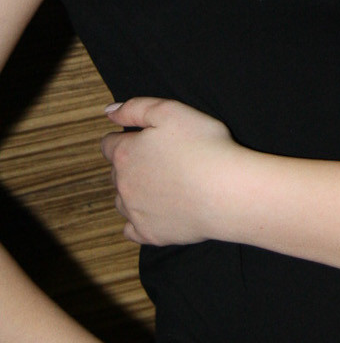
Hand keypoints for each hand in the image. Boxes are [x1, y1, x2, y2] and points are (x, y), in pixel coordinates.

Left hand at [101, 97, 235, 245]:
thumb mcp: (170, 111)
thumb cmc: (203, 147)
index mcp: (126, 154)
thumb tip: (109, 112)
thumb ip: (135, 109)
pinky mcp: (149, 234)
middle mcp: (123, 184)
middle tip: (158, 160)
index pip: (109, 144)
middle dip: (130, 165)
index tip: (140, 139)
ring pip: (122, 201)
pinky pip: (131, 230)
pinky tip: (153, 214)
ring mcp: (135, 212)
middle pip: (116, 173)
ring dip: (133, 192)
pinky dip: (137, 222)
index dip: (123, 139)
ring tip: (159, 186)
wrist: (226, 192)